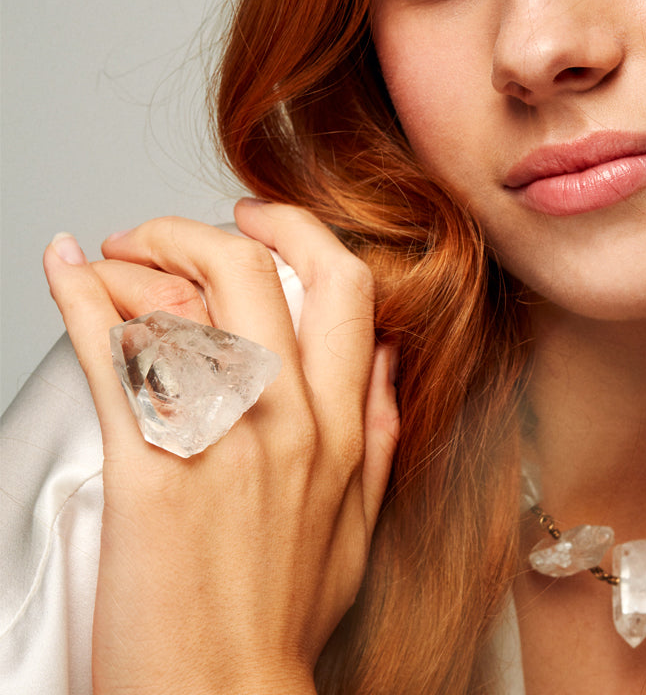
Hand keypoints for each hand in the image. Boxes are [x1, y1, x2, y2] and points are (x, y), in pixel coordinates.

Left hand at [43, 202, 398, 694]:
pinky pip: (114, 359)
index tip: (254, 218)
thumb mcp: (362, 522)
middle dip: (195, 229)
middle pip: (251, 269)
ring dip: (129, 264)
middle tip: (158, 235)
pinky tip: (63, 273)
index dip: (294, 230)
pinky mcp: (150, 472)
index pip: (342, 285)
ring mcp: (223, 440)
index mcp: (343, 426)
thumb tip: (386, 356)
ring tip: (104, 262)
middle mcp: (291, 417)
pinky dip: (78, 301)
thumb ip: (382, 430)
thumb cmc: (283, 622)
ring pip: (178, 301)